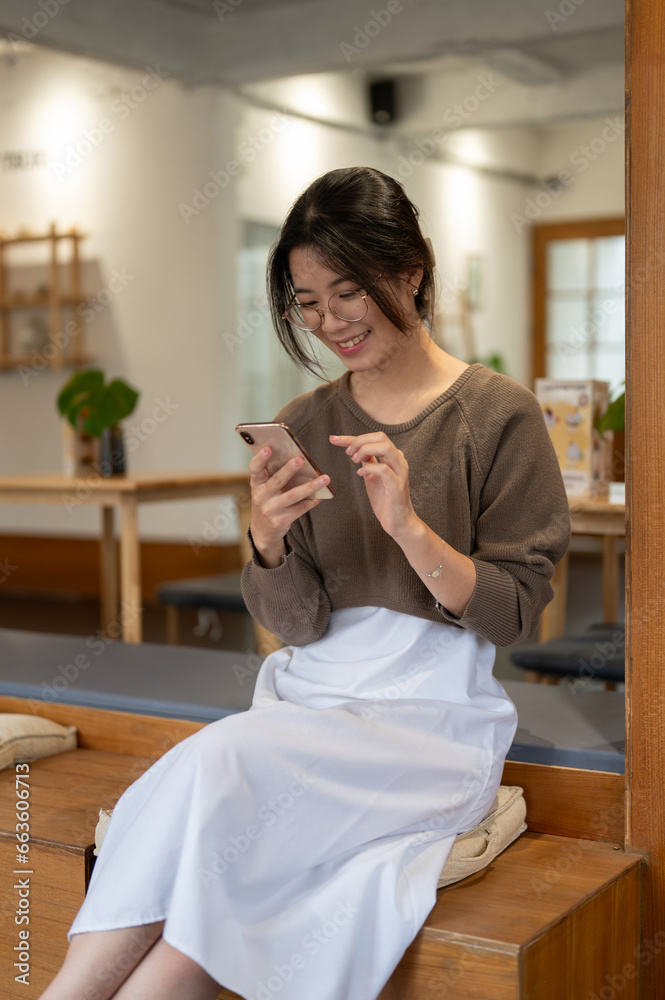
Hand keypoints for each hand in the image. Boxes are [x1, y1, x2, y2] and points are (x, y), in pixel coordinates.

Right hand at [247, 447, 329, 562]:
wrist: (263, 532)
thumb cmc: (266, 502)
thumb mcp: (263, 489)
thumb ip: (273, 476)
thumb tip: (297, 459)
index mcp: (256, 485)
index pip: (254, 469)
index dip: (259, 459)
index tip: (267, 448)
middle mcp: (261, 497)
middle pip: (276, 481)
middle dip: (288, 470)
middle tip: (300, 459)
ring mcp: (270, 510)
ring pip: (292, 496)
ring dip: (310, 486)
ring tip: (325, 479)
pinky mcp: (281, 521)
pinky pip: (300, 509)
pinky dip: (311, 502)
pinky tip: (320, 496)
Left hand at [329, 432, 418, 539]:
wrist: (399, 522)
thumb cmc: (386, 500)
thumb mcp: (372, 478)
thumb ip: (368, 463)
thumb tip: (356, 451)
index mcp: (392, 458)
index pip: (373, 439)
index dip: (351, 437)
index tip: (334, 439)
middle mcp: (398, 461)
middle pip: (381, 437)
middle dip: (359, 441)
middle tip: (348, 453)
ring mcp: (399, 472)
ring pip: (385, 448)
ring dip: (365, 450)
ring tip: (354, 460)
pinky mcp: (397, 486)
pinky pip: (383, 469)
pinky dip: (369, 468)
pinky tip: (360, 474)